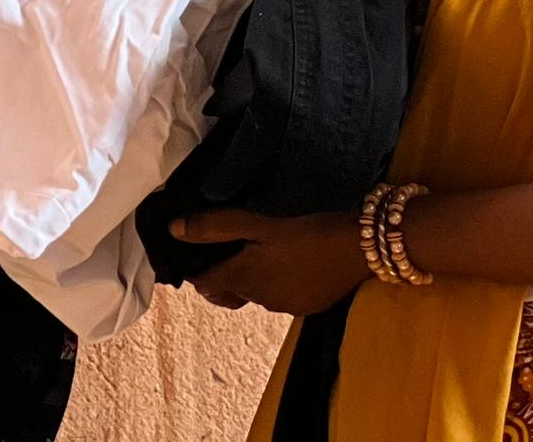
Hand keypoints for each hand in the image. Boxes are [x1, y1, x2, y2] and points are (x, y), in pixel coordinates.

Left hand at [169, 208, 368, 317]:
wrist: (359, 249)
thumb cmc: (307, 233)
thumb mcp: (260, 225)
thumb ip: (217, 227)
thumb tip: (173, 230)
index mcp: (243, 280)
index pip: (203, 283)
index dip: (195, 267)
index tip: (194, 248)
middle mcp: (259, 300)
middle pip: (228, 290)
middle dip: (221, 271)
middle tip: (227, 241)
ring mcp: (284, 307)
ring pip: (254, 292)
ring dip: (250, 275)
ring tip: (258, 246)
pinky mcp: (306, 306)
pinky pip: (279, 295)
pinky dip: (275, 281)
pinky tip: (287, 259)